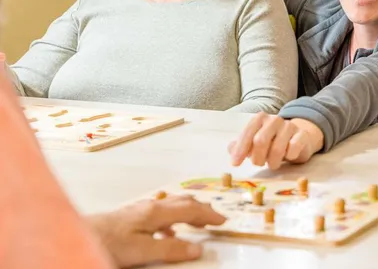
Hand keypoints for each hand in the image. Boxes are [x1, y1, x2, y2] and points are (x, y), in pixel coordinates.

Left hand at [87, 195, 225, 267]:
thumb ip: (170, 249)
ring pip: (171, 206)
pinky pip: (159, 214)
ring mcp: (139, 210)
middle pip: (183, 202)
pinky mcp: (129, 217)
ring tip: (197, 221)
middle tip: (216, 218)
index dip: (209, 215)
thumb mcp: (142, 251)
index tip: (223, 221)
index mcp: (156, 212)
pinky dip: (172, 220)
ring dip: (188, 212)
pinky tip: (167, 233)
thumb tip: (197, 248)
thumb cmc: (107, 243)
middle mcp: (149, 207)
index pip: (190, 210)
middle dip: (202, 209)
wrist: (77, 236)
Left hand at [228, 113, 324, 168]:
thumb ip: (241, 145)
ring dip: (273, 162)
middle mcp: (274, 120)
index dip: (240, 149)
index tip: (235, 164)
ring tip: (272, 164)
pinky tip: (288, 157)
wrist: (299, 138)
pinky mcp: (302, 135)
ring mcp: (289, 126)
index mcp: (260, 119)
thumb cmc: (273, 142)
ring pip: (277, 148)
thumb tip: (231, 149)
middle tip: (258, 164)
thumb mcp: (254, 143)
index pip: (247, 133)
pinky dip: (289, 156)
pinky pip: (293, 148)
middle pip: (260, 141)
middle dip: (257, 158)